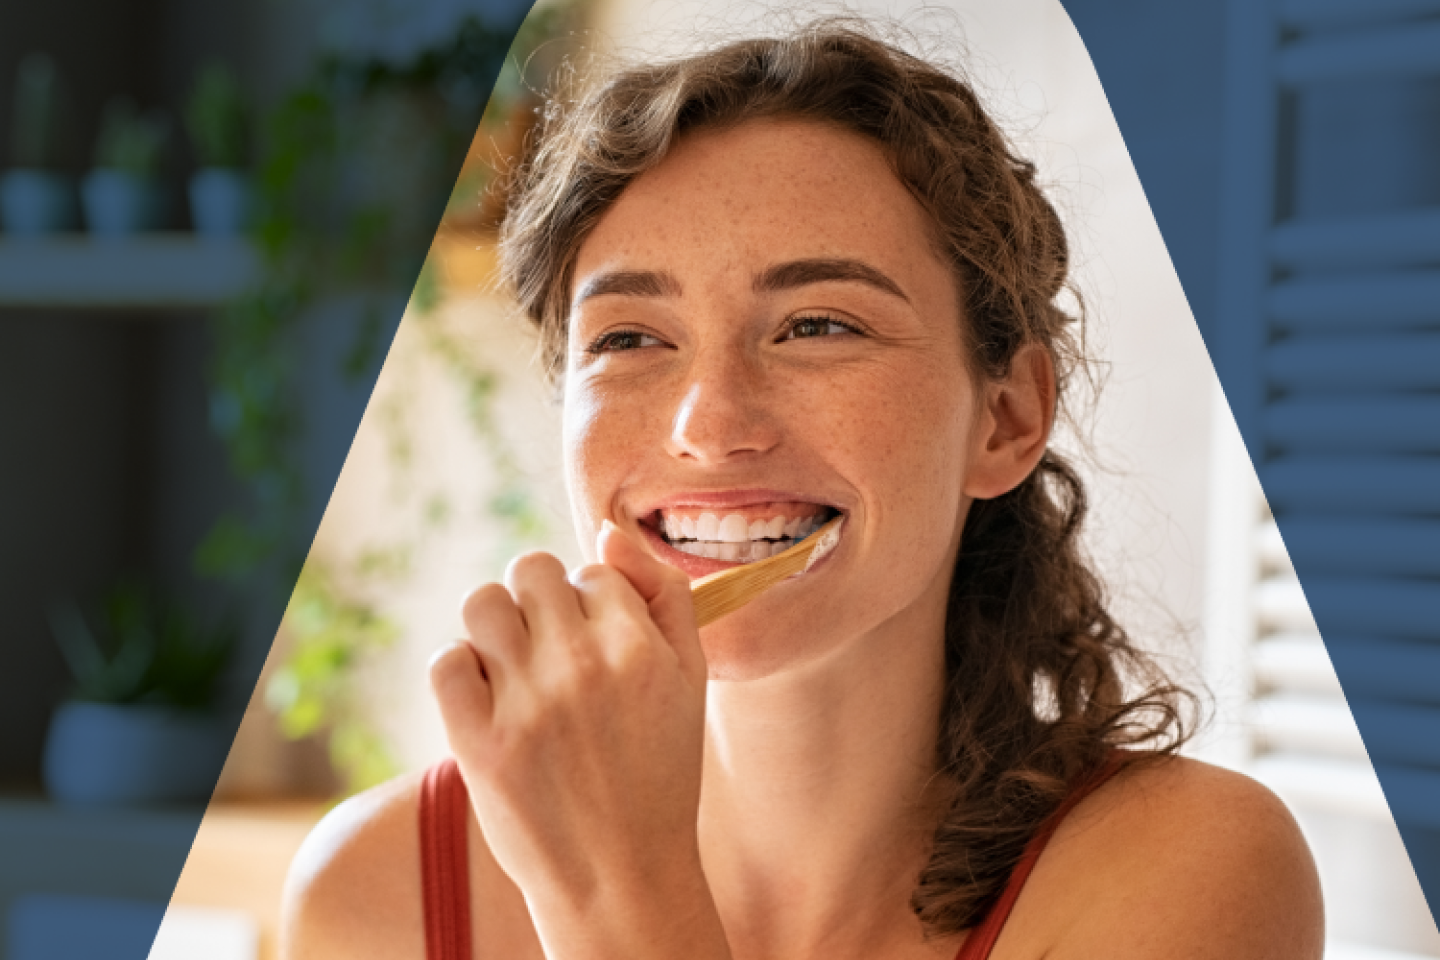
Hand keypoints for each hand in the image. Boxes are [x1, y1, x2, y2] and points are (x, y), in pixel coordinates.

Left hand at [430, 522, 727, 958]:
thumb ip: (665, 595)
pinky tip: (488, 700)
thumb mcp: (690, 680)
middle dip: (539, 601)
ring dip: (494, 625)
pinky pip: (446, 661)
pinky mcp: (478, 742)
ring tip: (514, 667)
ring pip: (482, 602)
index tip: (597, 651)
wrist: (622, 877)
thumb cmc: (659, 774)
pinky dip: (461, 671)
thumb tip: (608, 530)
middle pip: (532, 570)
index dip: (591, 605)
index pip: (593, 571)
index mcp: (639, 647)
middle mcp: (582, 665)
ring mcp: (526, 704)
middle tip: (550, 653)